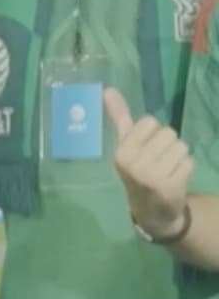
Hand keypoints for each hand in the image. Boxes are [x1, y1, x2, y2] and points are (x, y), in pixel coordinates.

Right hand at [105, 87, 193, 238]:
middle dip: (167, 144)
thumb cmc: (137, 170)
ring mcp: (153, 176)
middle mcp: (134, 163)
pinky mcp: (172, 186)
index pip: (149, 122)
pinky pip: (189, 161)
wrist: (150, 209)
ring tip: (167, 168)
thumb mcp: (125, 145)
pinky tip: (175, 178)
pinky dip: (185, 168)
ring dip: (178, 156)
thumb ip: (119, 117)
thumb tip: (108, 89)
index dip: (151, 133)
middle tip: (158, 160)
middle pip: (168, 132)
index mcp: (121, 152)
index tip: (145, 148)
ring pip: (181, 146)